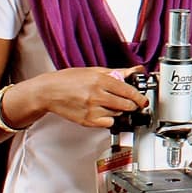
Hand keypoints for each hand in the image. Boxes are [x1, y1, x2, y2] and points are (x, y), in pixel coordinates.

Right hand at [30, 66, 147, 128]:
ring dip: (118, 110)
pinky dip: (109, 118)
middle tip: (131, 103)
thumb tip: (135, 70)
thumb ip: (117, 72)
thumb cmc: (68, 80)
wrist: (49, 92)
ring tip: (109, 103)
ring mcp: (92, 109)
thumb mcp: (94, 71)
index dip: (139, 97)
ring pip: (117, 114)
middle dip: (131, 105)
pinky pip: (107, 123)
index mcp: (100, 80)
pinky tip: (103, 111)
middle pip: (126, 104)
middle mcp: (97, 95)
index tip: (143, 100)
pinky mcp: (87, 121)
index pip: (128, 91)